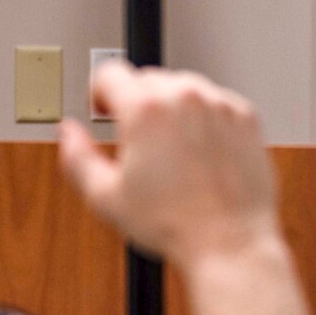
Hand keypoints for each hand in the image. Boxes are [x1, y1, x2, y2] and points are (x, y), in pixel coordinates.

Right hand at [56, 60, 279, 265]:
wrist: (228, 241)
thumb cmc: (173, 224)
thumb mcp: (105, 197)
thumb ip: (77, 157)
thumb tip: (68, 133)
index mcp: (146, 110)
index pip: (110, 73)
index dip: (98, 92)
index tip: (103, 109)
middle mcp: (185, 97)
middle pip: (148, 79)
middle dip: (137, 104)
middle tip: (138, 141)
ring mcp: (219, 104)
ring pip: (184, 87)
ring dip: (172, 108)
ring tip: (172, 149)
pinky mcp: (246, 117)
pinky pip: (216, 102)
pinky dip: (206, 118)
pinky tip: (200, 151)